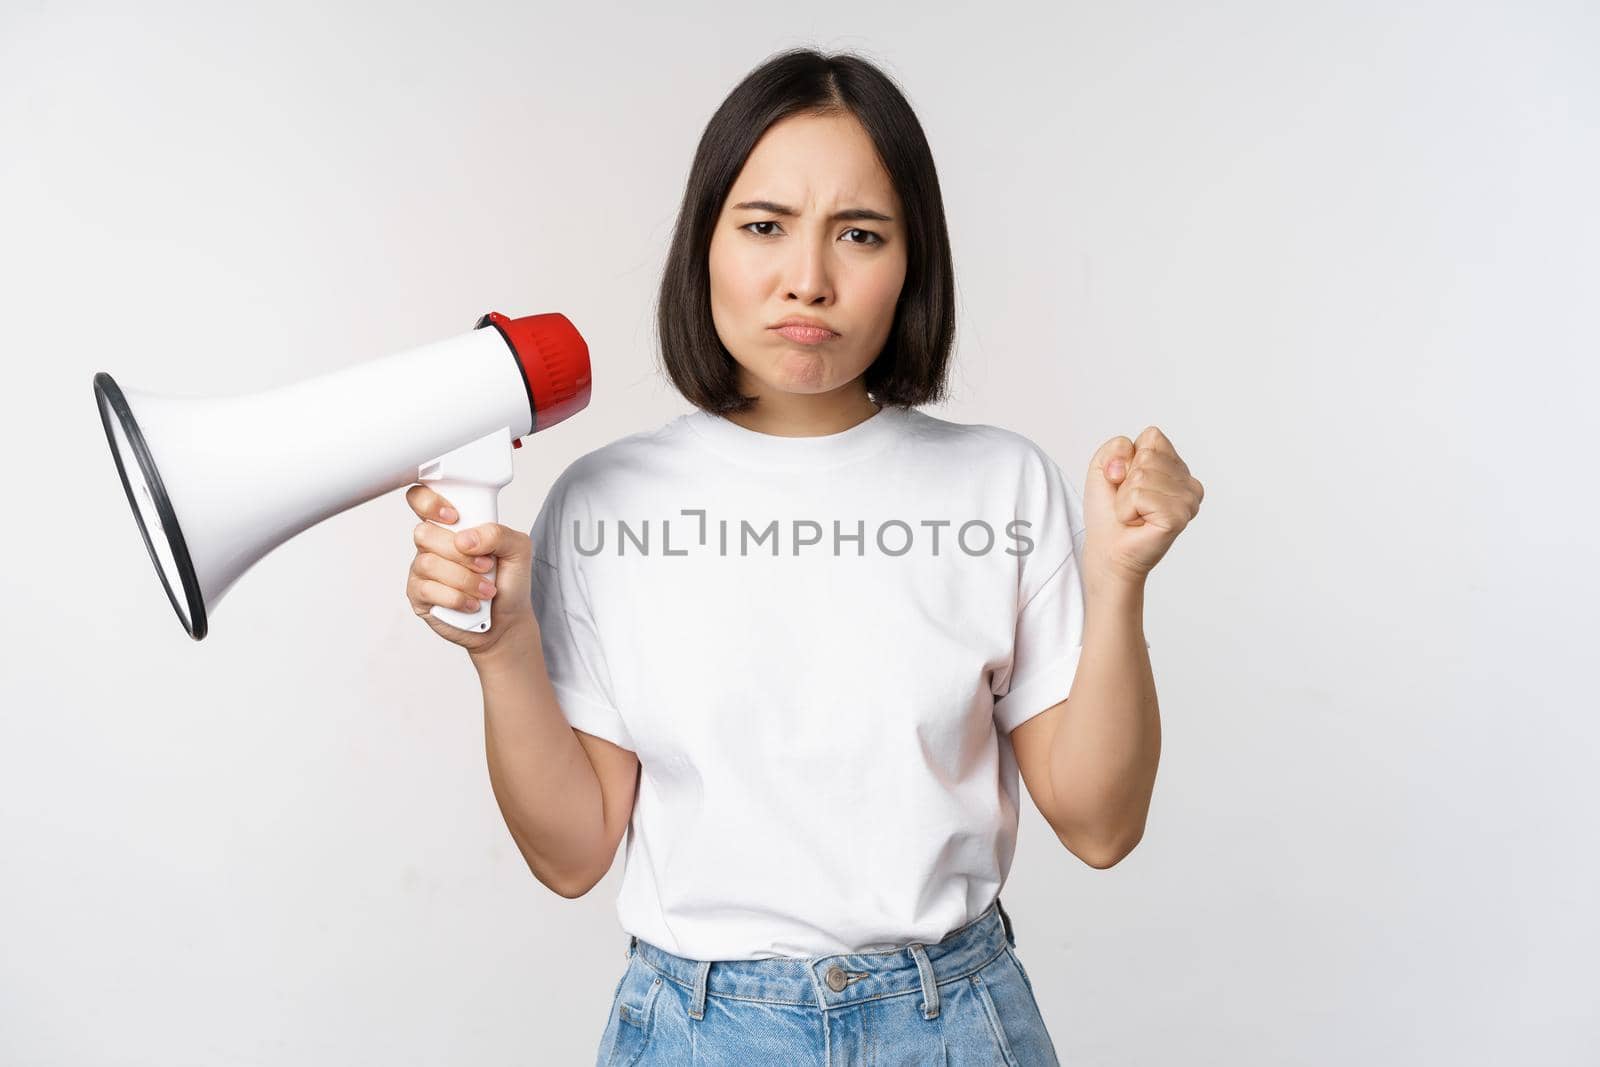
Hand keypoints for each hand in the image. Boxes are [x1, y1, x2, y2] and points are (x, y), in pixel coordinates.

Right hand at [403, 483, 536, 657]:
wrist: (507, 621)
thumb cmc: (509, 580)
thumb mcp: (518, 549)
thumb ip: (498, 533)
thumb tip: (465, 539)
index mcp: (450, 525)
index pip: (421, 499)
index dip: (429, 502)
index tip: (453, 516)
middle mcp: (432, 545)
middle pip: (424, 533)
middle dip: (461, 553)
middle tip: (486, 566)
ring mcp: (422, 570)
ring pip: (429, 563)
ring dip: (465, 579)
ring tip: (487, 590)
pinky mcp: (419, 596)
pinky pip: (428, 590)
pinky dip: (457, 598)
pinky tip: (472, 603)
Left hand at [1081, 426, 1203, 589]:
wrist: (1107, 548)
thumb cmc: (1109, 511)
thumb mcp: (1103, 468)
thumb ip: (1116, 447)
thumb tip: (1133, 455)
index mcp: (1175, 466)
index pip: (1152, 436)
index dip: (1127, 458)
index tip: (1125, 482)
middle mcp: (1188, 481)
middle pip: (1147, 455)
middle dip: (1126, 479)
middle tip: (1129, 503)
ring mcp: (1188, 500)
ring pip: (1142, 475)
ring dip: (1125, 497)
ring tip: (1133, 513)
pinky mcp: (1178, 516)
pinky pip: (1141, 495)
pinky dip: (1127, 509)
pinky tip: (1138, 522)